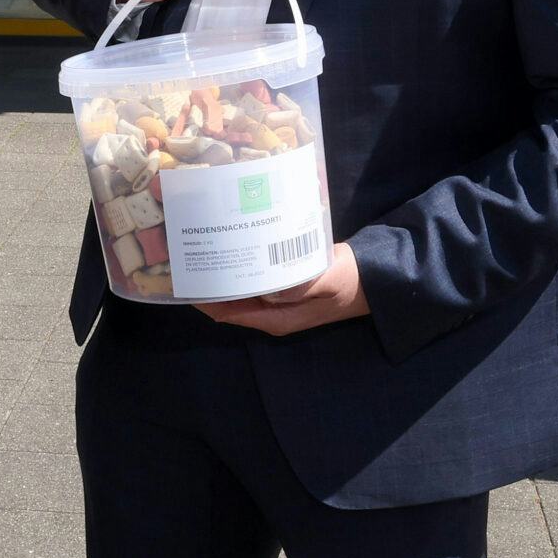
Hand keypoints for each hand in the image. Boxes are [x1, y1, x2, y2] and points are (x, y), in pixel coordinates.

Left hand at [199, 244, 368, 336]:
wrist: (373, 280)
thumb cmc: (349, 283)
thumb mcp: (327, 282)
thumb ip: (300, 285)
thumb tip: (270, 287)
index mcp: (274, 318)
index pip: (226, 311)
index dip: (201, 298)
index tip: (183, 274)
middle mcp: (269, 312)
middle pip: (227, 299)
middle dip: (208, 278)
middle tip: (189, 247)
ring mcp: (276, 299)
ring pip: (239, 286)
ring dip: (223, 268)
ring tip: (205, 239)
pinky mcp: (282, 284)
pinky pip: (253, 276)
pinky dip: (241, 261)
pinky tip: (234, 238)